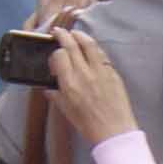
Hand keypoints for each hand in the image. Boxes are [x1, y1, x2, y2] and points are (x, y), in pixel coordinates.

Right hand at [45, 22, 136, 148]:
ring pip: (89, 44)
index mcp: (69, 84)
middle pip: (72, 45)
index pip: (59, 56)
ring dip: (80, 35)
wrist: (114, 131)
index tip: (55, 57)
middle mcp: (84, 74)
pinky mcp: (113, 73)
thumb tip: (48, 89)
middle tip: (58, 31)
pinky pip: (102, 54)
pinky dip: (94, 47)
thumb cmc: (89, 125)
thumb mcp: (67, 112)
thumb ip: (56, 96)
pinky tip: (90, 47)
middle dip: (63, 35)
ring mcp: (100, 72)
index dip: (55, 53)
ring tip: (74, 33)